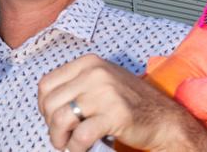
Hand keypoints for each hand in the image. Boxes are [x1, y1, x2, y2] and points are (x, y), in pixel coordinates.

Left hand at [38, 54, 206, 151]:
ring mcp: (106, 92)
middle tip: (60, 135)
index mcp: (89, 63)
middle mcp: (95, 73)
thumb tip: (47, 102)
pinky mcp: (115, 114)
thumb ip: (77, 84)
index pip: (47, 83)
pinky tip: (80, 149)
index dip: (43, 106)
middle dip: (50, 124)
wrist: (163, 119)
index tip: (52, 118)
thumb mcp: (102, 81)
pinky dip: (75, 147)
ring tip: (66, 144)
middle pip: (51, 102)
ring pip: (61, 118)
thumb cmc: (130, 103)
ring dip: (59, 137)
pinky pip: (81, 135)